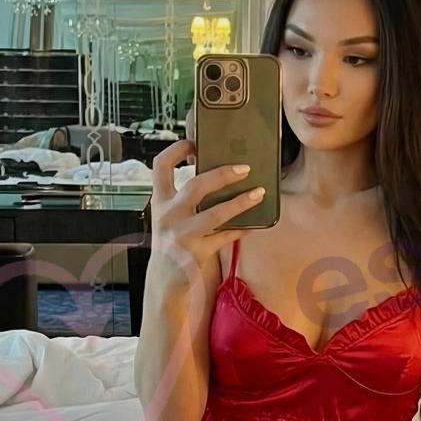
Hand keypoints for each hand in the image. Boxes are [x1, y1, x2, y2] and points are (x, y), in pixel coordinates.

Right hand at [148, 139, 263, 286]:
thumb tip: (218, 175)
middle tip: (244, 169)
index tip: (193, 142)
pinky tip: (255, 223)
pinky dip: (241, 229)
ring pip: (215, 214)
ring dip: (240, 203)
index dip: (176, 150)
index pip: (160, 166)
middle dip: (222, 175)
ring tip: (259, 193)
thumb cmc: (173, 241)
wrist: (165, 278)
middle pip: (195, 186)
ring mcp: (182, 234)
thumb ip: (185, 197)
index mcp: (160, 200)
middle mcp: (168, 215)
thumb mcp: (170, 215)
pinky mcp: (197, 252)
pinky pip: (225, 237)